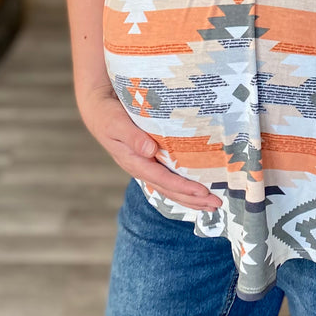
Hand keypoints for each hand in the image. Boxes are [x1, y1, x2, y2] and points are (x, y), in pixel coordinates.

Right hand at [77, 85, 220, 212]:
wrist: (98, 109)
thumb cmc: (107, 114)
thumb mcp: (116, 122)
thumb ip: (132, 136)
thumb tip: (149, 150)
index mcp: (133, 161)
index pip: (162, 179)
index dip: (183, 187)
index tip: (203, 193)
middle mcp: (141, 167)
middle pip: (170, 189)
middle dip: (193, 199)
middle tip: (217, 204)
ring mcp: (146, 166)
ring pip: (171, 187)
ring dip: (191, 198)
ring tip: (212, 206)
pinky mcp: (150, 160)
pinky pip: (169, 178)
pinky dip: (184, 187)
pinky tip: (197, 192)